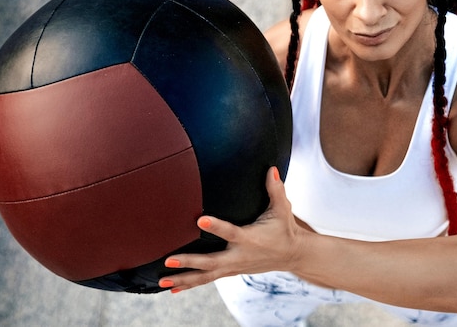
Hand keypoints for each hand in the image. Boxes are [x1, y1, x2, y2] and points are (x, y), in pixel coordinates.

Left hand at [158, 167, 304, 292]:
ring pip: (206, 276)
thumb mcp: (282, 209)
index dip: (216, 226)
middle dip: (190, 262)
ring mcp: (234, 266)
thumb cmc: (285, 228)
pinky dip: (189, 284)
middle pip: (211, 261)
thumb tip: (272, 169)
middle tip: (169, 259)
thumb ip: (275, 189)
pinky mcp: (231, 271)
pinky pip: (207, 279)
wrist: (292, 255)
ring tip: (163, 281)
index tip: (200, 220)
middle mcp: (240, 255)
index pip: (230, 232)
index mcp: (250, 238)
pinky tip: (172, 288)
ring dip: (183, 279)